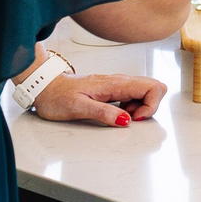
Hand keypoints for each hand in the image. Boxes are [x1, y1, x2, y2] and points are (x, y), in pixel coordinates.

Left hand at [33, 71, 167, 126]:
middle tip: (132, 118)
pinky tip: (117, 113)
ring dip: (141, 108)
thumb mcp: (78, 108)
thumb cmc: (57, 96)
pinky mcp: (113, 90)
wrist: (45, 87)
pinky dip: (133, 108)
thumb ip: (103, 113)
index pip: (152, 86)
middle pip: (154, 87)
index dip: (151, 105)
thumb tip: (124, 120)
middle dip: (151, 106)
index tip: (135, 118)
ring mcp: (117, 85)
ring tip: (121, 116)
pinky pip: (134, 96)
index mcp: (115, 83)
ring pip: (146, 91)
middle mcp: (119, 81)